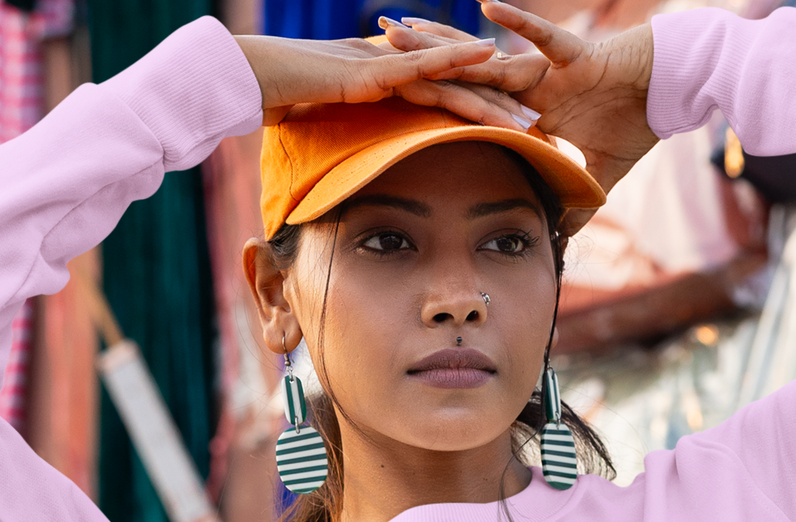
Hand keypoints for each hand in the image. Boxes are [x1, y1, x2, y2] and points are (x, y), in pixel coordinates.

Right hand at [235, 31, 546, 128]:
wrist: (256, 82)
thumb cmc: (283, 112)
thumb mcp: (327, 143)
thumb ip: (348, 157)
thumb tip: (350, 191)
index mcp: (391, 93)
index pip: (442, 109)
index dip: (477, 123)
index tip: (507, 142)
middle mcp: (397, 74)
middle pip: (458, 95)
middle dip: (498, 111)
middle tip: (538, 128)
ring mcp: (390, 67)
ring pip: (453, 83)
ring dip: (493, 95)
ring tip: (527, 113)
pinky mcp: (379, 67)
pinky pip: (428, 62)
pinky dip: (460, 60)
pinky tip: (491, 56)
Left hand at [382, 3, 657, 201]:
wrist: (674, 87)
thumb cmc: (638, 122)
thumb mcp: (600, 177)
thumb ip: (576, 204)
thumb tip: (560, 239)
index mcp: (531, 109)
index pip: (474, 103)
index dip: (438, 97)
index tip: (398, 91)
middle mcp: (531, 85)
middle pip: (466, 73)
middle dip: (423, 61)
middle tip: (376, 46)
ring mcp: (550, 69)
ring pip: (488, 57)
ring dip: (447, 46)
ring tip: (405, 30)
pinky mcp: (578, 57)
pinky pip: (545, 38)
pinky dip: (520, 25)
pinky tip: (487, 8)